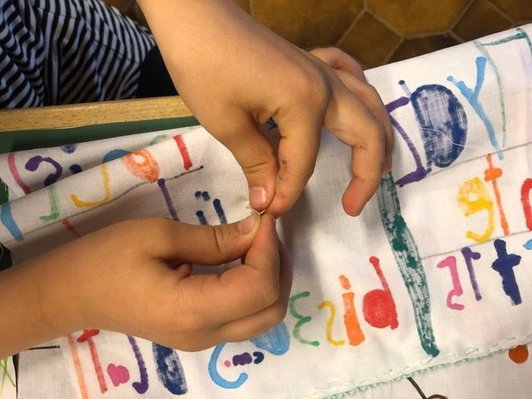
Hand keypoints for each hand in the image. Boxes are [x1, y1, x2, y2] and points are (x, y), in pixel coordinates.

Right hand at [31, 214, 290, 351]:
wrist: (70, 294)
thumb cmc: (105, 259)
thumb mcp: (158, 235)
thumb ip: (214, 239)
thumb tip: (255, 231)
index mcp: (193, 311)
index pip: (260, 288)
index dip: (269, 250)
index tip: (262, 217)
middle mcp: (204, 335)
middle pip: (271, 309)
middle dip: (278, 266)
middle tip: (262, 230)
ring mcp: (202, 340)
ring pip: (263, 316)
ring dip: (270, 278)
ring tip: (255, 242)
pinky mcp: (198, 335)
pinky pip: (244, 316)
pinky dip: (255, 288)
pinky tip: (243, 260)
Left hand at [139, 0, 392, 216]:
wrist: (195, 17)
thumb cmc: (204, 67)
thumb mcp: (227, 124)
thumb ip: (256, 164)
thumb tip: (269, 200)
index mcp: (305, 103)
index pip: (303, 164)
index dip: (287, 193)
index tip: (268, 212)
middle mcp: (326, 86)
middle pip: (367, 134)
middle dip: (367, 176)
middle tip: (353, 207)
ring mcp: (323, 70)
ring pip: (370, 105)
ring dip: (379, 138)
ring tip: (377, 169)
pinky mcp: (313, 61)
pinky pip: (350, 75)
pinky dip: (360, 95)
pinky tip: (354, 108)